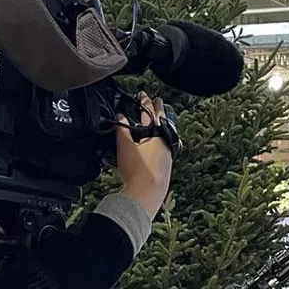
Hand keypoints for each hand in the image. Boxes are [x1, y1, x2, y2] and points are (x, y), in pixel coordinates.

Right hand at [115, 92, 172, 218]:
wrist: (147, 194)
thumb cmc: (136, 171)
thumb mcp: (124, 147)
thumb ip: (122, 130)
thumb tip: (120, 117)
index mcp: (156, 134)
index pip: (150, 112)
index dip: (145, 102)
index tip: (143, 95)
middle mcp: (165, 142)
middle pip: (162, 121)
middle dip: (159, 110)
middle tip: (158, 101)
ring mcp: (168, 153)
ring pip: (166, 132)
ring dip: (161, 124)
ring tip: (159, 119)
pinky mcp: (167, 164)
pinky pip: (166, 144)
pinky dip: (161, 138)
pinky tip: (158, 142)